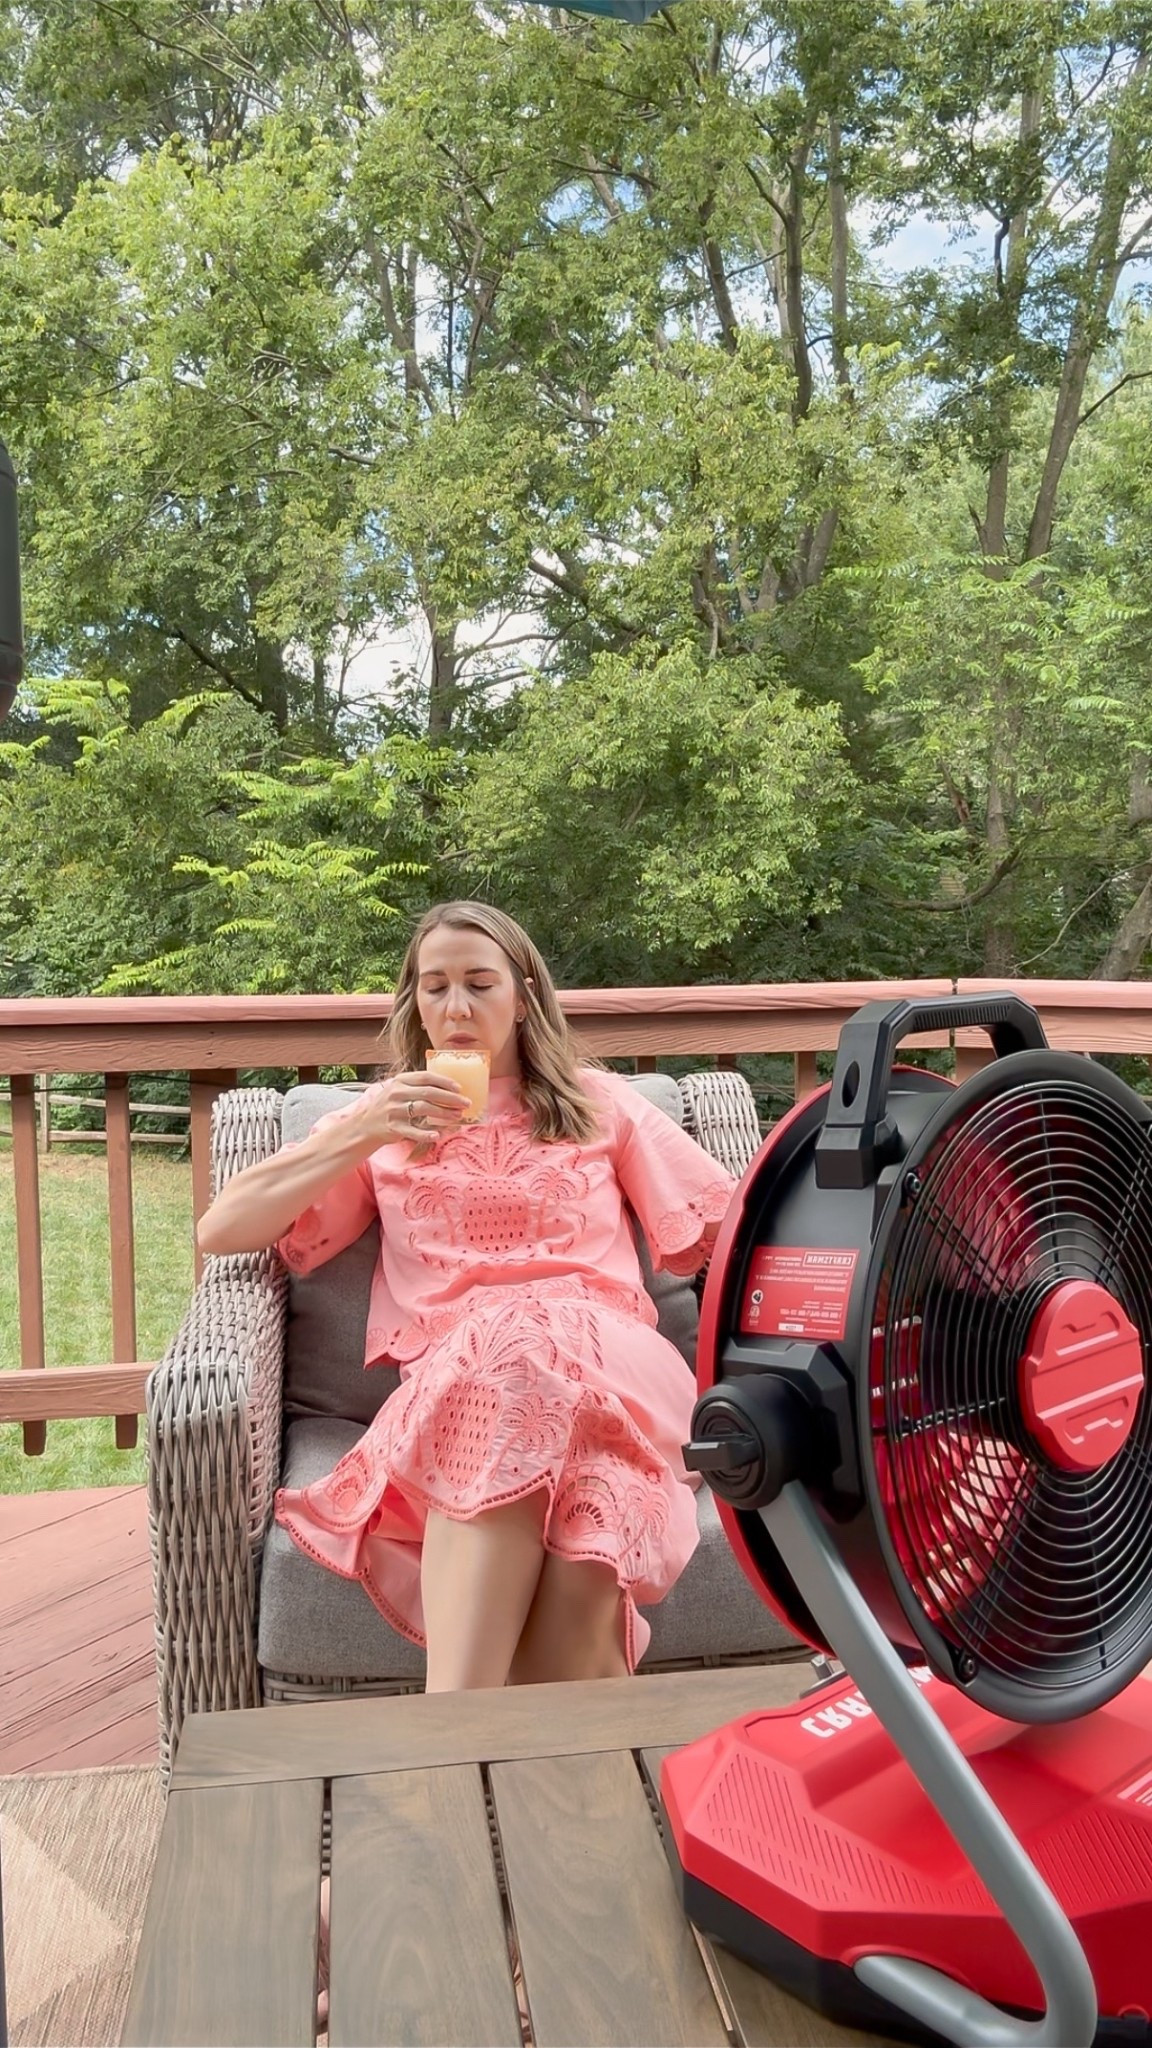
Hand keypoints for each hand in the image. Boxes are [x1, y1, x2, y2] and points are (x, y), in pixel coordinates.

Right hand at [354, 1071, 470, 1149]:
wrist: (365, 1125)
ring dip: (443, 1113)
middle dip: (450, 1098)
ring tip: (457, 1116)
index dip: (444, 1082)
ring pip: (423, 1109)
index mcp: (400, 1081)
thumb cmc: (388, 1106)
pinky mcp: (393, 1127)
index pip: (426, 1077)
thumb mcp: (398, 1090)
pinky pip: (413, 1131)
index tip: (459, 1088)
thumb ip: (417, 1086)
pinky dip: (426, 1133)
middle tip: (465, 1103)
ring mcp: (394, 1110)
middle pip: (428, 1092)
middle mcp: (396, 1093)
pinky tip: (437, 1135)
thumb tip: (447, 1087)